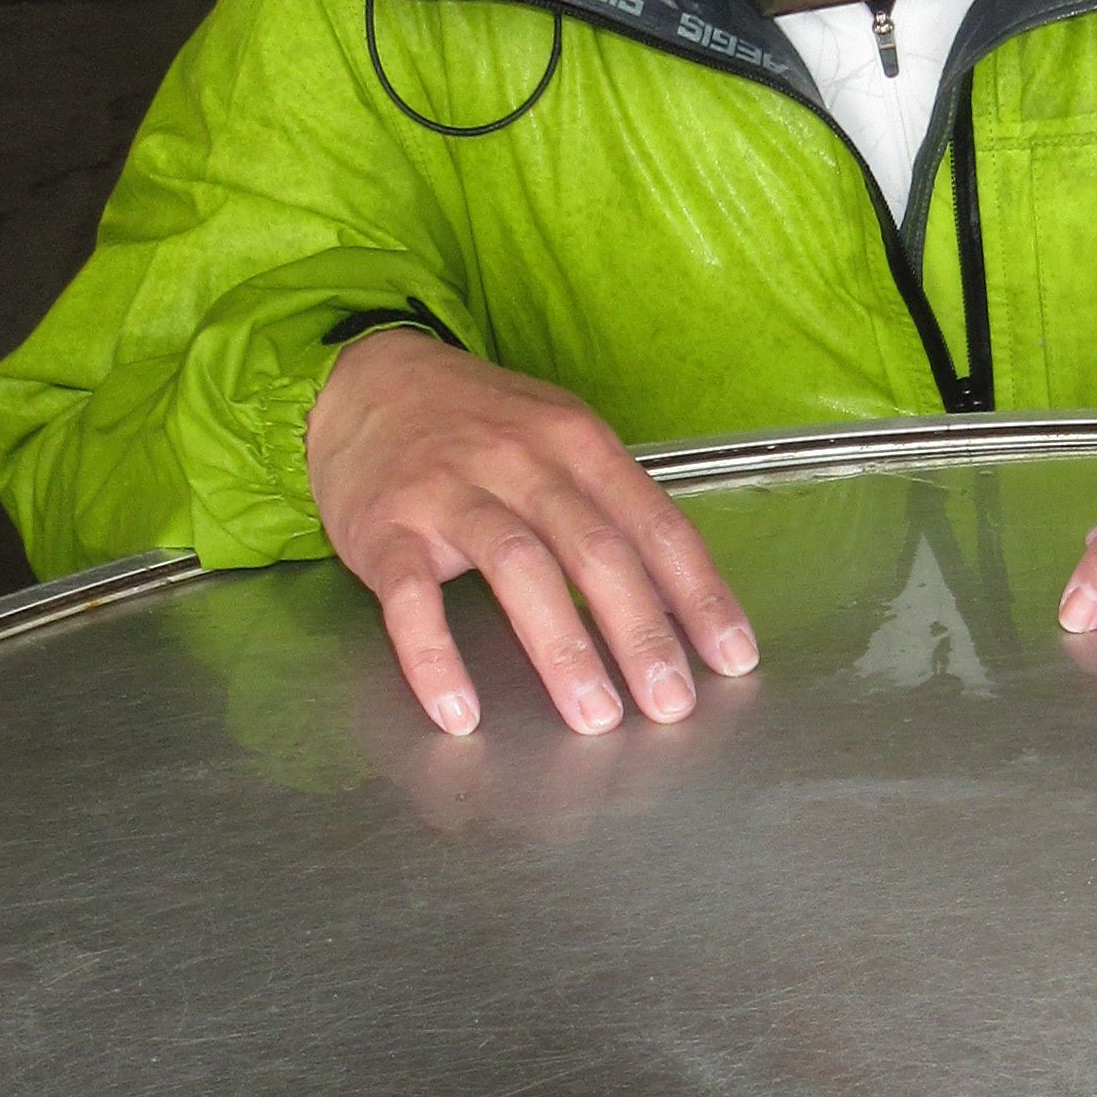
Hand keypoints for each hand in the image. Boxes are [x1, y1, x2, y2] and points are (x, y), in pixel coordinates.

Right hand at [306, 327, 758, 738]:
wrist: (366, 381)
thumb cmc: (478, 427)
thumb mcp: (558, 441)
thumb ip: (613, 509)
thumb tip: (677, 601)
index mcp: (577, 442)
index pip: (654, 525)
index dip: (697, 595)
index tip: (730, 659)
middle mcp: (520, 460)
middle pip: (595, 549)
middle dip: (640, 633)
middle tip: (670, 704)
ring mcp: (449, 492)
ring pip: (517, 567)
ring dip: (562, 647)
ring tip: (594, 715)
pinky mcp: (386, 528)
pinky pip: (411, 599)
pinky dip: (435, 657)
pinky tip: (460, 711)